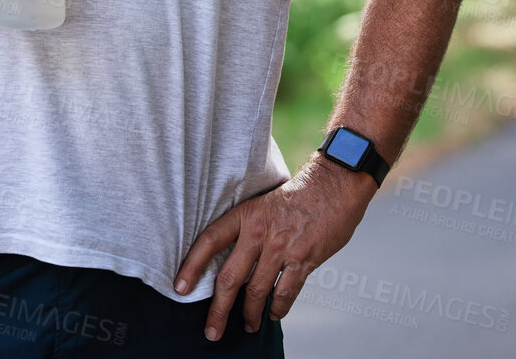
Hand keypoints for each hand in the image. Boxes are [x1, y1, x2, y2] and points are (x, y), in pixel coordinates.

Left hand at [173, 153, 376, 339]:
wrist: (335, 184)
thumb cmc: (299, 194)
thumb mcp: (264, 203)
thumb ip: (248, 228)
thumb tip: (233, 258)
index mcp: (246, 215)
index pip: (210, 241)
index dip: (192, 266)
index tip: (180, 287)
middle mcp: (260, 233)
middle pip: (230, 278)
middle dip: (218, 310)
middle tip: (212, 330)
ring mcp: (282, 248)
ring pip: (257, 291)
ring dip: (250, 314)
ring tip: (247, 325)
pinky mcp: (304, 259)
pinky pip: (286, 292)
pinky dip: (278, 308)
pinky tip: (274, 314)